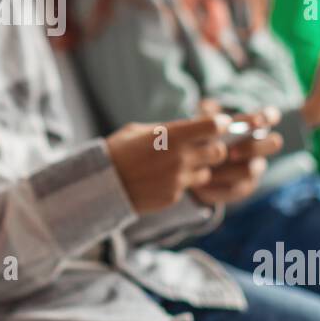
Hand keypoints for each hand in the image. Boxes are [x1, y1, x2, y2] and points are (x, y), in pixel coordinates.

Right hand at [105, 116, 233, 213]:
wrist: (99, 184)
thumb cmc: (117, 151)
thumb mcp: (139, 130)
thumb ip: (167, 129)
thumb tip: (188, 129)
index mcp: (172, 136)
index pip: (212, 127)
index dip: (220, 124)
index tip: (218, 123)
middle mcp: (180, 158)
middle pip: (219, 152)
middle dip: (214, 148)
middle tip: (201, 146)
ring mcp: (178, 180)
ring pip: (206, 173)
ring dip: (198, 168)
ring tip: (176, 165)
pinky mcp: (173, 197)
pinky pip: (187, 188)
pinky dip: (180, 182)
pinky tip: (160, 179)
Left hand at [192, 108, 283, 205]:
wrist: (191, 165)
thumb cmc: (200, 136)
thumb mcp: (199, 124)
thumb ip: (205, 117)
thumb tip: (205, 107)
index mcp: (253, 126)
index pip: (269, 116)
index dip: (268, 117)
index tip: (257, 121)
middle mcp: (259, 147)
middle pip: (272, 144)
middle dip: (252, 148)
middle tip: (231, 152)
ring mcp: (254, 168)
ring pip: (251, 169)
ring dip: (230, 170)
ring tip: (210, 170)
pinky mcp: (242, 188)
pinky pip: (235, 189)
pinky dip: (217, 187)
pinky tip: (201, 186)